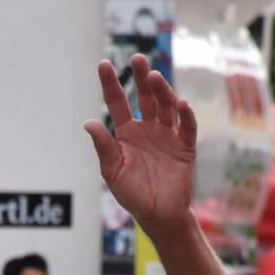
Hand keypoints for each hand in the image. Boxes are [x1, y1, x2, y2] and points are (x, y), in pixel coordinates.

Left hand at [84, 54, 196, 234]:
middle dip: (141, 78)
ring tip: (154, 77)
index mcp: (126, 133)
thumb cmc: (132, 195)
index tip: (103, 64)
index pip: (118, 102)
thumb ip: (103, 147)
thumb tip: (88, 123)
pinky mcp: (184, 147)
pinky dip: (184, 115)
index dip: (110, 84)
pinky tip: (180, 104)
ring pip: (165, 106)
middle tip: (138, 59)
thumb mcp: (113, 171)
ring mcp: (167, 136)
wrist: (158, 215)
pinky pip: (186, 127)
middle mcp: (147, 129)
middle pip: (145, 97)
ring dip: (161, 91)